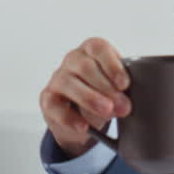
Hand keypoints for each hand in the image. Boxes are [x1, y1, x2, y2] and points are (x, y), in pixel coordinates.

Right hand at [39, 37, 131, 157]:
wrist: (82, 119)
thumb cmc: (103, 95)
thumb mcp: (116, 88)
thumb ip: (121, 90)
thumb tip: (126, 103)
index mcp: (91, 51)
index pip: (98, 47)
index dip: (112, 64)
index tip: (124, 84)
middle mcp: (72, 61)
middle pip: (84, 66)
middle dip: (106, 87)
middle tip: (122, 106)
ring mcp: (58, 79)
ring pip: (68, 83)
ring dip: (90, 99)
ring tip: (107, 113)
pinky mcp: (48, 99)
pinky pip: (55, 106)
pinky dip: (70, 117)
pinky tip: (84, 125)